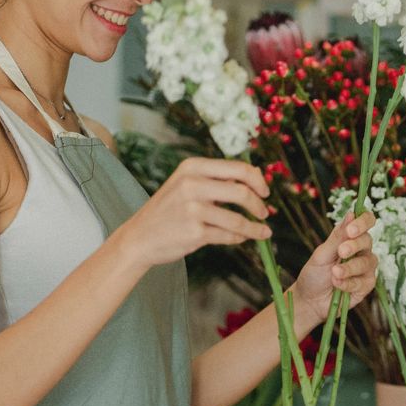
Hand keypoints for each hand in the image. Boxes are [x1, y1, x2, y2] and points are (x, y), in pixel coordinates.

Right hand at [110, 157, 270, 268]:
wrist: (139, 236)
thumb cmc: (169, 210)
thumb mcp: (186, 184)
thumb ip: (217, 179)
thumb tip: (257, 177)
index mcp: (193, 167)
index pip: (238, 168)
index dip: (258, 180)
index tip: (265, 191)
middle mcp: (192, 184)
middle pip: (242, 192)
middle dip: (259, 205)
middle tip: (264, 213)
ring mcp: (193, 209)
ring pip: (238, 219)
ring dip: (255, 228)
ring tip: (263, 232)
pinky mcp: (194, 233)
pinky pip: (228, 236)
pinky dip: (240, 238)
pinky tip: (243, 238)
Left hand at [291, 212, 377, 329]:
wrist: (310, 300)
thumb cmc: (315, 273)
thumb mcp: (322, 254)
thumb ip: (337, 237)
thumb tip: (351, 214)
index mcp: (350, 237)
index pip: (366, 221)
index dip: (363, 222)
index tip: (351, 230)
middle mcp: (361, 250)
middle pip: (368, 240)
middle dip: (354, 245)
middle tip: (340, 252)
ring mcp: (366, 268)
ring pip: (367, 262)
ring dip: (349, 268)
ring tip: (333, 273)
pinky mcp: (366, 285)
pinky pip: (363, 281)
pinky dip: (348, 283)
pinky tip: (336, 285)